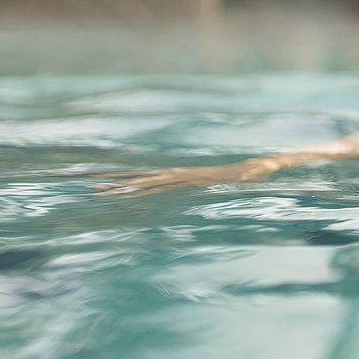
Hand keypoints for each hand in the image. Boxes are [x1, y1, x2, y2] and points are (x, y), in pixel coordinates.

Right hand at [91, 157, 281, 196]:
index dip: (140, 184)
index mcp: (193, 175)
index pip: (160, 181)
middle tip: (92, 187)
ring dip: (123, 185)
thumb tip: (266, 166)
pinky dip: (138, 188)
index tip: (119, 188)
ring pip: (146, 181)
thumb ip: (263, 168)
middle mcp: (182, 174)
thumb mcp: (259, 170)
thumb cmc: (260, 170)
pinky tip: (124, 192)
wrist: (258, 165)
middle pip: (145, 179)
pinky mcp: (184, 181)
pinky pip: (157, 186)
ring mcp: (182, 177)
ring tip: (96, 188)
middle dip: (120, 183)